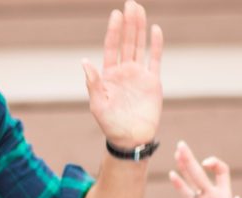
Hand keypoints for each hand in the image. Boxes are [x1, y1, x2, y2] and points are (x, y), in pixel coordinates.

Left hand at [82, 1, 163, 147]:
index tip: (116, 14)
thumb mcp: (97, 104)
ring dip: (140, 28)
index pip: (111, 47)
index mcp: (109, 75)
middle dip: (128, 23)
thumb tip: (85, 61)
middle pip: (127, 42)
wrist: (131, 140)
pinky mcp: (153, 82)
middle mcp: (124, 71)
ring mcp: (139, 75)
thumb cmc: (110, 125)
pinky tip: (155, 30)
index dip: (114, 30)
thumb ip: (93, 83)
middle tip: (131, 3)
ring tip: (140, 10)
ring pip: (140, 46)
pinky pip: (155, 60)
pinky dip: (156, 45)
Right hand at [169, 141, 241, 197]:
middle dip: (190, 159)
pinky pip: (186, 195)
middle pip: (200, 172)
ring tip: (177, 152)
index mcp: (225, 195)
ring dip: (184, 167)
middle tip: (181, 145)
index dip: (214, 164)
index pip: (221, 171)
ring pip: (192, 180)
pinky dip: (179, 185)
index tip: (205, 164)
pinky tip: (172, 174)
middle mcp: (213, 195)